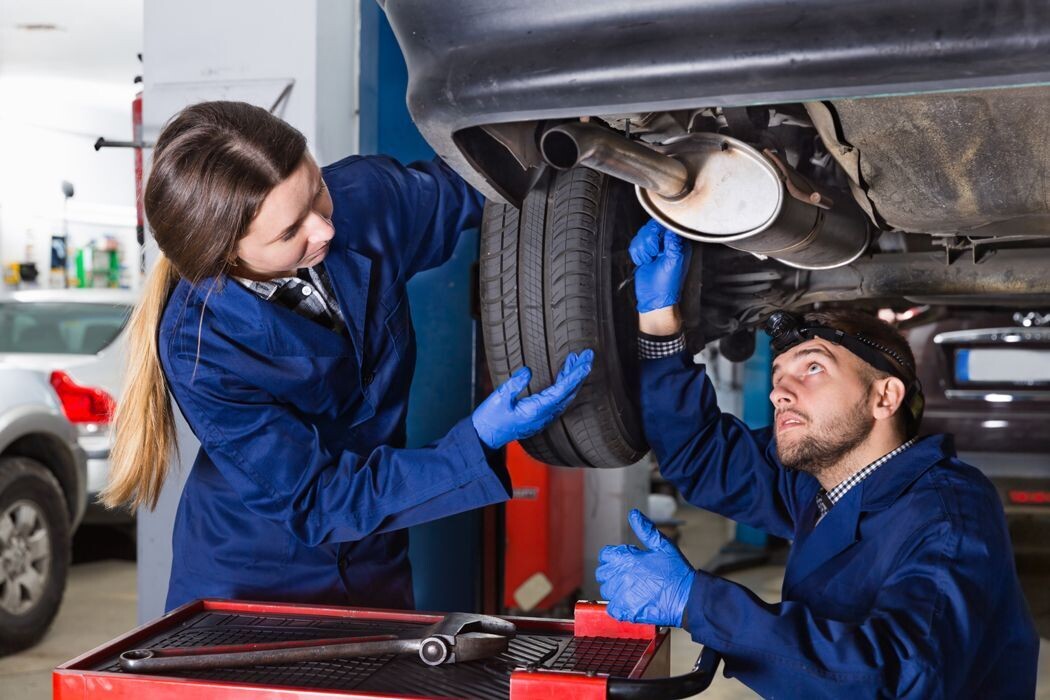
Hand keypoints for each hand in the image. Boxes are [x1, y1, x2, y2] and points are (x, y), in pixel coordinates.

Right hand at [472, 350, 593, 448]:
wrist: (485, 436)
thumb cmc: (491, 418)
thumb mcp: (499, 398)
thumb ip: (514, 384)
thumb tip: (528, 370)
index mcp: (537, 410)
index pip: (562, 390)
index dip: (575, 376)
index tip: (586, 363)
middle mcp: (544, 415)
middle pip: (569, 392)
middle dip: (579, 373)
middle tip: (588, 355)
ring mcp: (544, 416)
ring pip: (564, 395)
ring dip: (571, 377)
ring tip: (575, 358)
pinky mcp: (540, 415)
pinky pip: (558, 399)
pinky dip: (564, 384)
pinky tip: (563, 373)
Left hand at [596, 509, 694, 626]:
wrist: (687, 598)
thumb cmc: (677, 571)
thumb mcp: (662, 545)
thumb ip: (645, 530)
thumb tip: (633, 514)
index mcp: (626, 559)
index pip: (605, 555)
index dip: (614, 557)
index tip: (623, 562)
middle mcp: (620, 576)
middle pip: (602, 573)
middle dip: (612, 573)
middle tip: (628, 576)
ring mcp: (622, 594)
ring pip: (607, 591)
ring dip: (615, 590)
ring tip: (631, 590)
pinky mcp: (627, 611)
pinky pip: (612, 609)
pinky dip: (618, 607)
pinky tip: (630, 603)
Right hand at [628, 219, 690, 312]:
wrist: (654, 297)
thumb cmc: (667, 284)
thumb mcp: (674, 262)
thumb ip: (673, 244)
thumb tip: (672, 230)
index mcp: (678, 244)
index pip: (667, 225)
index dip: (659, 231)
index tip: (657, 245)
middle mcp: (666, 244)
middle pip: (651, 227)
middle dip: (648, 241)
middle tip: (652, 254)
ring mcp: (654, 248)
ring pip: (642, 234)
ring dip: (642, 248)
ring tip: (648, 260)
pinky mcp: (643, 253)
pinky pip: (635, 243)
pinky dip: (636, 253)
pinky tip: (642, 262)